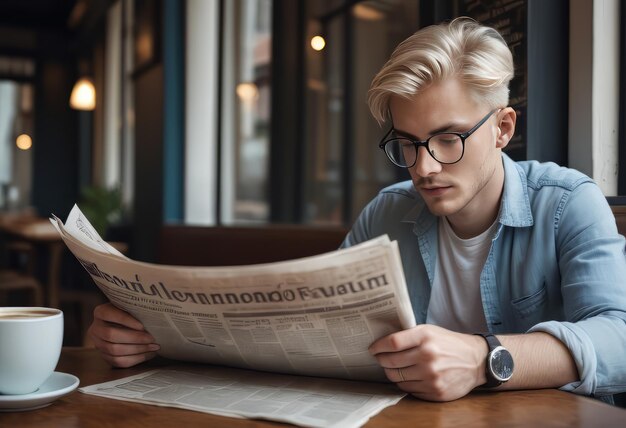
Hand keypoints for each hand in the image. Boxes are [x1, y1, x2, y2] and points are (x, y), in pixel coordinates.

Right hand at [88, 303, 159, 367]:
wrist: (123, 323)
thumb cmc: (130, 313)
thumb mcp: (130, 307)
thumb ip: (135, 309)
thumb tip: (151, 317)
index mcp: (100, 312)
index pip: (109, 314)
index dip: (125, 320)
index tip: (142, 325)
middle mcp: (95, 328)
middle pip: (111, 335)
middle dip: (134, 338)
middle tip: (152, 338)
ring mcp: (98, 344)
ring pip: (115, 351)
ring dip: (137, 350)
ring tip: (153, 346)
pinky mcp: (105, 356)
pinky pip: (119, 362)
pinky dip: (136, 359)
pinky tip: (149, 354)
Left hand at [369, 324, 486, 400]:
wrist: (476, 361)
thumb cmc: (449, 343)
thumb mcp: (430, 331)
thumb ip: (409, 336)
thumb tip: (383, 342)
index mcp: (425, 337)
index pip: (392, 343)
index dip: (378, 346)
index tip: (373, 349)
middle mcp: (428, 356)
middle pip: (390, 362)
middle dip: (382, 361)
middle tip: (381, 359)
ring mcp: (432, 376)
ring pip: (397, 378)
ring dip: (392, 373)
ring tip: (395, 368)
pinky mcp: (435, 391)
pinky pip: (409, 389)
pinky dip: (406, 383)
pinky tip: (410, 377)